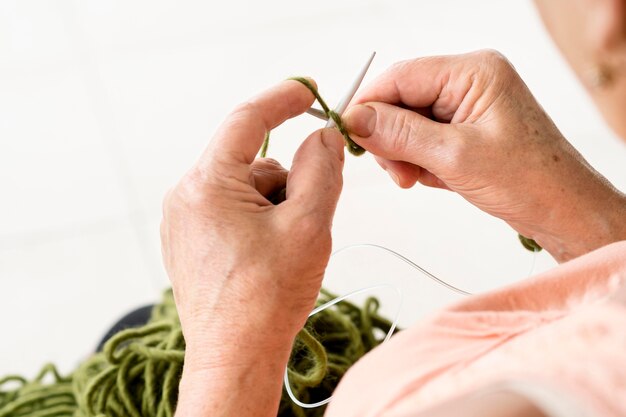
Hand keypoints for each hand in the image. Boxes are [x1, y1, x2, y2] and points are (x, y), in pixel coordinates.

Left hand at [160, 80, 344, 415]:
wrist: (235, 356)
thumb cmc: (267, 299)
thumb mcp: (308, 224)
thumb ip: (320, 169)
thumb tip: (323, 138)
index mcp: (206, 185)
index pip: (247, 121)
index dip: (283, 100)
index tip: (309, 90)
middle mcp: (185, 197)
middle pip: (251, 162)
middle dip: (287, 183)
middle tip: (306, 219)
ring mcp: (183, 221)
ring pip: (245, 189)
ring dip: (274, 208)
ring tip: (283, 251)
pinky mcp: (189, 241)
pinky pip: (231, 211)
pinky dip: (258, 221)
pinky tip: (265, 257)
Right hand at [343, 50, 625, 261]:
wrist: (564, 211)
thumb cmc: (528, 180)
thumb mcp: (454, 157)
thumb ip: (400, 134)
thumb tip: (354, 119)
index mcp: (473, 72)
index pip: (400, 78)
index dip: (369, 105)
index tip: (347, 134)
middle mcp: (469, 81)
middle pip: (402, 100)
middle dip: (392, 138)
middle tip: (398, 172)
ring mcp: (468, 105)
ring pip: (409, 123)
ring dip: (405, 154)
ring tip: (418, 179)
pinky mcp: (466, 127)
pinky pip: (424, 138)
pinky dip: (421, 161)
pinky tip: (437, 178)